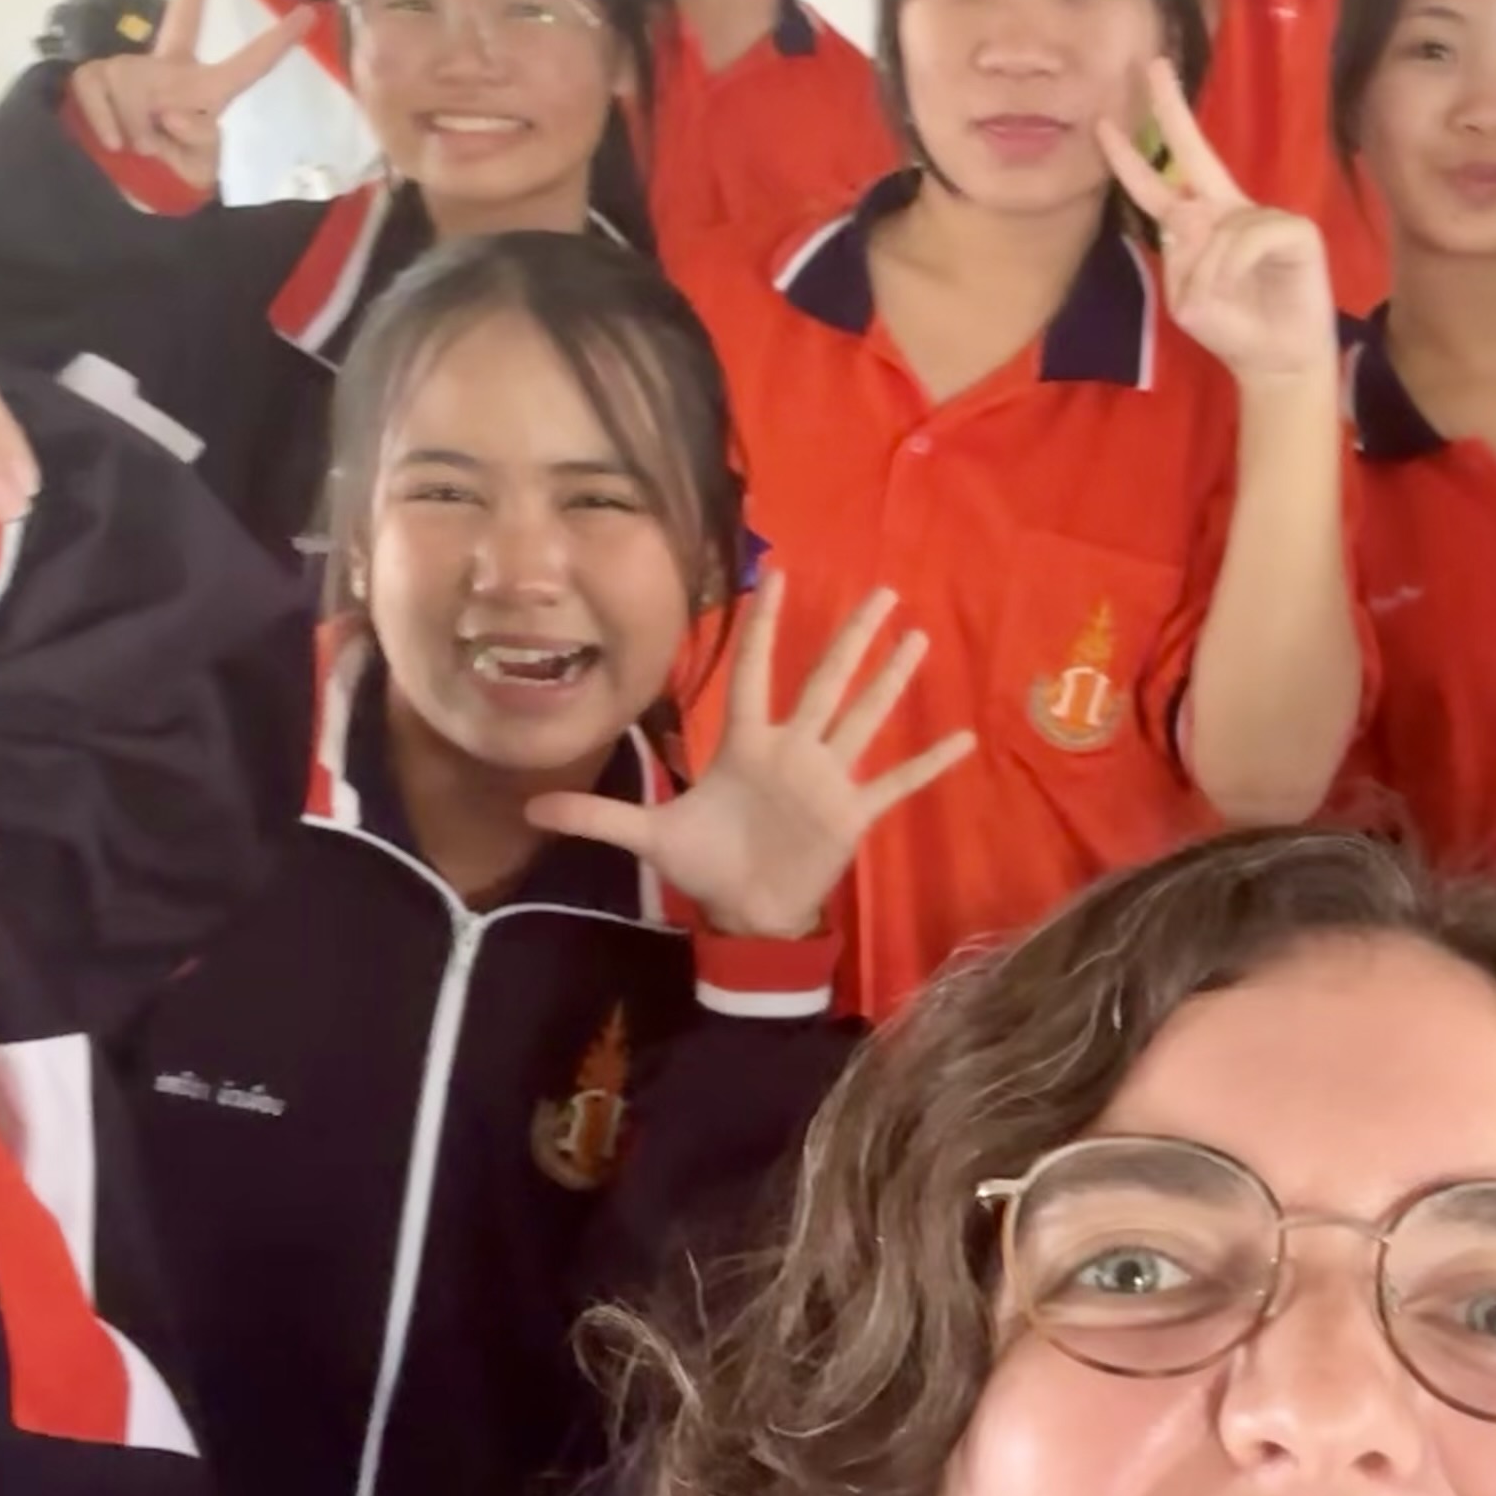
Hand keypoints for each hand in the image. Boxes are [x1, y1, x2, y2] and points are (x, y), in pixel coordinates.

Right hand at [67, 0, 318, 193]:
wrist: (116, 189)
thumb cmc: (166, 178)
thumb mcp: (195, 169)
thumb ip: (196, 141)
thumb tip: (169, 109)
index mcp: (204, 92)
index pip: (246, 66)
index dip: (274, 43)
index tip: (307, 15)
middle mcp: (170, 71)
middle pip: (182, 21)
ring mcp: (130, 71)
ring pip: (130, 86)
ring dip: (133, 128)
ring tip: (136, 148)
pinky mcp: (95, 77)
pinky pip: (97, 90)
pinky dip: (104, 122)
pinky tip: (112, 142)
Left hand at [522, 574, 977, 941]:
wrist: (746, 917)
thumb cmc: (705, 865)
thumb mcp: (650, 837)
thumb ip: (599, 815)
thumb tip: (531, 804)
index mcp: (745, 746)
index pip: (754, 675)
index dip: (764, 630)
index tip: (777, 578)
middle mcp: (792, 751)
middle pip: (824, 682)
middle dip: (850, 638)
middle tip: (881, 590)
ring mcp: (827, 779)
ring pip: (863, 717)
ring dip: (891, 680)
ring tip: (918, 636)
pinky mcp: (853, 814)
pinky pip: (896, 783)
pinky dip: (928, 763)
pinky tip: (963, 738)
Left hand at [1102, 59, 1337, 389]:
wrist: (1276, 361)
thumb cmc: (1232, 329)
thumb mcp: (1188, 298)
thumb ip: (1181, 259)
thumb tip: (1190, 218)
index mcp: (1199, 225)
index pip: (1157, 186)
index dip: (1130, 159)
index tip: (1104, 125)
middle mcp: (1228, 210)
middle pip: (1194, 151)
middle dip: (1171, 109)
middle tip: (1152, 66)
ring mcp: (1263, 216)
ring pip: (1216, 228)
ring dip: (1207, 271)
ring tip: (1213, 302)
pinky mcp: (1296, 231)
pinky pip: (1249, 238)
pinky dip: (1235, 266)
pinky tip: (1244, 285)